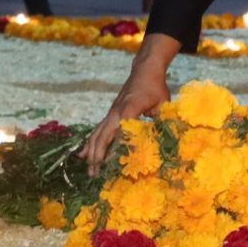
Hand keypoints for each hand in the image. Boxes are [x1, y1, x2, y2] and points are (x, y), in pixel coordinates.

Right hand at [80, 34, 178, 175]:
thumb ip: (161, 122)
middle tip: (95, 176)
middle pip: (102, 137)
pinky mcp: (110, 114)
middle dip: (97, 157)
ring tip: (89, 170)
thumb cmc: (156, 87)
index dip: (115, 151)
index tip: (111, 168)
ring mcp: (111, 114)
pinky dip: (90, 144)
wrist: (145, 70)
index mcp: (129, 110)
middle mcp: (115, 113)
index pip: (120, 134)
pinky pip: (98, 131)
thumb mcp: (163, 104)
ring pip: (97, 135)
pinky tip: (82, 155)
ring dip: (92, 153)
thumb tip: (165, 141)